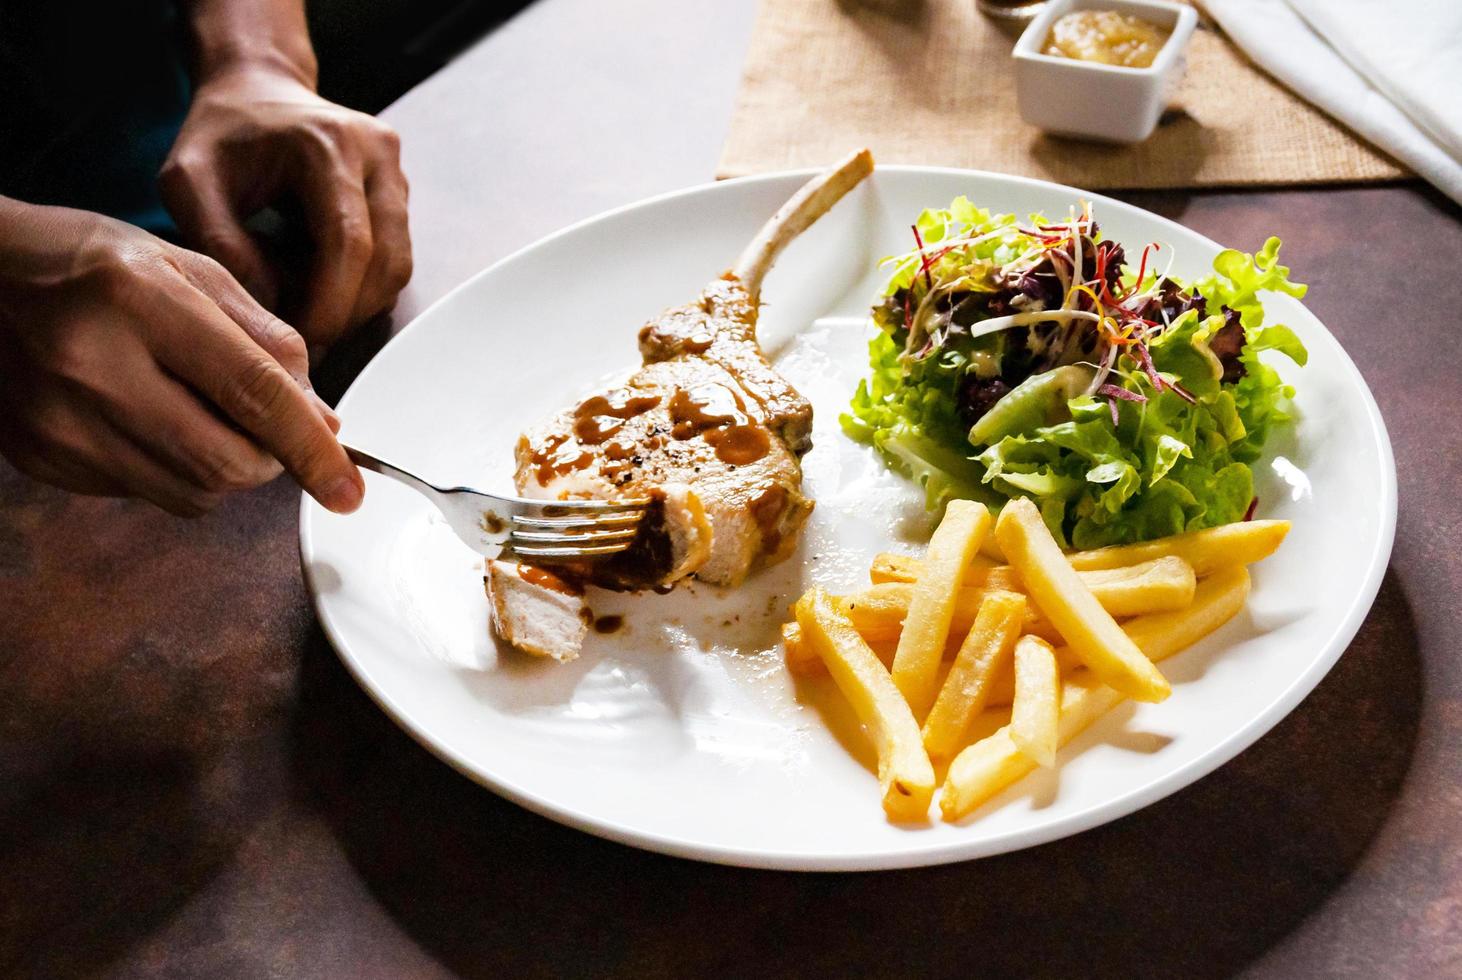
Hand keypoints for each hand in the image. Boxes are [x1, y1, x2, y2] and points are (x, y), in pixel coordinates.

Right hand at [0, 200, 363, 515]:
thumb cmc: (88, 263)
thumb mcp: (187, 269)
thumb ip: (265, 341)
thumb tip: (322, 421)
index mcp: (140, 302)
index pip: (254, 394)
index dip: (312, 449)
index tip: (347, 490)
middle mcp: (93, 367)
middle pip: (226, 462)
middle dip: (270, 458)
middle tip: (265, 425)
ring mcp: (59, 422)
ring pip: (192, 492)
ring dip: (224, 467)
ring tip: (199, 410)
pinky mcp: (42, 458)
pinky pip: (145, 492)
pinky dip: (172, 469)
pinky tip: (148, 418)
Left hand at [159, 66, 411, 346]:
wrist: (256, 89)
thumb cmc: (219, 135)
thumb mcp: (188, 183)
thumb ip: (220, 244)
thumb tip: (268, 310)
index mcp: (328, 144)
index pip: (349, 243)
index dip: (330, 304)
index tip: (299, 341)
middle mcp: (376, 154)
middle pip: (386, 261)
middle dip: (347, 313)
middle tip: (305, 342)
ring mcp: (396, 172)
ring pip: (398, 267)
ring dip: (358, 304)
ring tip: (308, 312)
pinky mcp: (400, 192)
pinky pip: (395, 258)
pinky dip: (362, 287)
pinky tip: (321, 288)